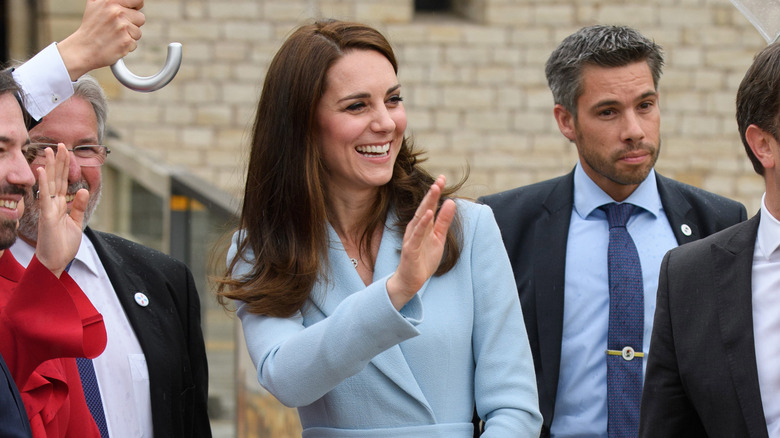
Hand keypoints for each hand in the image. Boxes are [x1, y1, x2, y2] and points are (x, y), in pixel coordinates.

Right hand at [34, 144, 89, 276]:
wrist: (55, 261)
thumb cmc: (63, 244)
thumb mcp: (75, 223)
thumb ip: (78, 206)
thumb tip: (82, 190)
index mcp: (60, 205)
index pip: (62, 182)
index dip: (65, 167)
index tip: (67, 152)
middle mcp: (52, 204)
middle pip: (56, 179)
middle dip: (59, 161)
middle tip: (60, 144)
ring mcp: (48, 209)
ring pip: (50, 184)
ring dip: (50, 166)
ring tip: (50, 150)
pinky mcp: (46, 217)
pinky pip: (45, 198)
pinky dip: (43, 184)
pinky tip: (42, 170)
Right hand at [57, 0, 145, 79]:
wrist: (83, 48)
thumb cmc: (90, 27)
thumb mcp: (95, 4)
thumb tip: (126, 0)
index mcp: (110, 1)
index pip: (138, 0)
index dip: (134, 8)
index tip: (129, 13)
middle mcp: (117, 12)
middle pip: (140, 18)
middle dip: (132, 24)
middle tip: (117, 28)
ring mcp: (122, 27)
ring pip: (138, 32)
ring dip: (129, 36)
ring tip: (114, 36)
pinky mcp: (126, 41)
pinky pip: (134, 43)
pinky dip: (126, 46)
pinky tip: (115, 44)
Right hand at [386, 175, 455, 309]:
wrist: (411, 280)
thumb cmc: (423, 259)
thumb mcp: (438, 238)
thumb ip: (444, 221)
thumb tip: (451, 202)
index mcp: (423, 225)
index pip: (430, 205)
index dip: (436, 192)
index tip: (443, 177)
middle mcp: (416, 228)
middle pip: (425, 208)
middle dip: (432, 193)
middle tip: (440, 179)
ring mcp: (412, 238)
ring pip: (420, 217)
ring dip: (427, 203)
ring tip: (435, 190)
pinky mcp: (410, 249)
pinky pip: (416, 234)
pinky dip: (422, 224)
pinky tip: (428, 214)